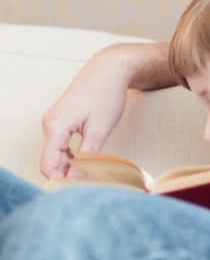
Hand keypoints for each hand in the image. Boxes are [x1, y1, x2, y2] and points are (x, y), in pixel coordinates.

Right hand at [40, 44, 132, 177]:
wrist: (110, 69)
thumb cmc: (107, 95)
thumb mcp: (99, 129)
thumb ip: (88, 156)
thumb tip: (81, 178)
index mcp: (55, 127)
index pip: (49, 166)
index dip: (64, 181)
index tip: (84, 190)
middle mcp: (49, 124)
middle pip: (51, 162)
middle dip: (68, 175)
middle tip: (93, 184)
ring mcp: (54, 121)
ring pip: (56, 154)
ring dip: (71, 166)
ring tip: (93, 174)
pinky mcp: (62, 119)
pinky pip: (61, 145)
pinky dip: (72, 156)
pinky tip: (89, 161)